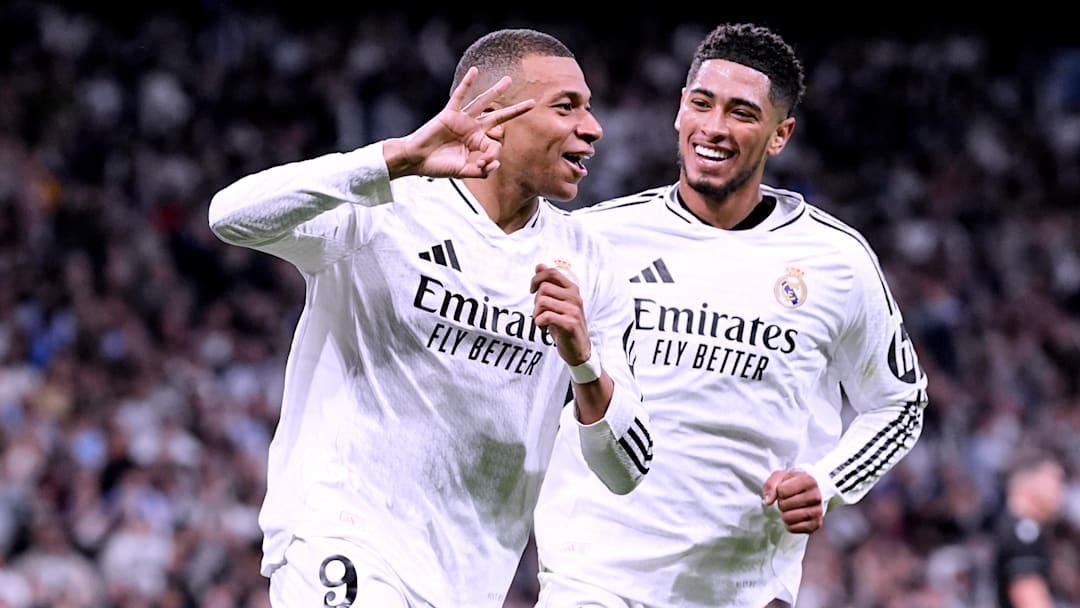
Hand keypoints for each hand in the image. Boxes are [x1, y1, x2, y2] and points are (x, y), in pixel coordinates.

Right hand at [386, 66, 535, 178]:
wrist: (416, 160)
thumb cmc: (437, 166)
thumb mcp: (462, 172)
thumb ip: (480, 171)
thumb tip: (497, 163)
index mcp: (476, 142)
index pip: (494, 145)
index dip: (492, 157)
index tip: (482, 165)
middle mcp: (471, 128)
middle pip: (498, 117)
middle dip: (515, 110)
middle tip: (532, 103)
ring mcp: (461, 119)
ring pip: (482, 102)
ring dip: (496, 91)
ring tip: (509, 80)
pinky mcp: (449, 113)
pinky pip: (459, 96)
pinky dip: (467, 83)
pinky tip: (475, 71)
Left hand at [531, 263, 589, 365]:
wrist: (579, 349)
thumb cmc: (565, 324)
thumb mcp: (557, 302)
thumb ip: (549, 283)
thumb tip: (539, 265)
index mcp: (572, 289)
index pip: (552, 272)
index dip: (537, 278)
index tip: (532, 290)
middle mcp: (575, 297)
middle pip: (544, 288)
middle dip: (536, 302)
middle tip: (540, 313)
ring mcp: (573, 310)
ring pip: (542, 301)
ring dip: (536, 314)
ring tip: (542, 322)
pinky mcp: (570, 324)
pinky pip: (545, 316)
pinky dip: (539, 323)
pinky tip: (544, 328)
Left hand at [762, 470, 823, 533]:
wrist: (807, 493)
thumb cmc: (792, 484)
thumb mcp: (780, 477)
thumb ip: (771, 485)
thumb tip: (768, 502)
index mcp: (809, 481)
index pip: (782, 491)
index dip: (779, 491)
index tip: (785, 489)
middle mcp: (816, 496)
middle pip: (784, 505)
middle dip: (782, 503)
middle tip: (788, 499)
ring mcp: (817, 512)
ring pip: (788, 518)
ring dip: (785, 513)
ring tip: (791, 508)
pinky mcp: (815, 525)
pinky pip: (792, 528)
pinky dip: (789, 524)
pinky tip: (795, 516)